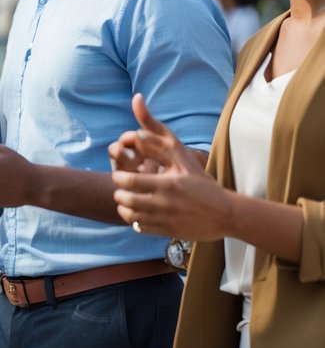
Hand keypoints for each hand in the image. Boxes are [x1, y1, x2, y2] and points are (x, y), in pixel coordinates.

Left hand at [111, 94, 230, 239]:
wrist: (227, 214)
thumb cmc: (202, 182)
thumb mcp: (183, 157)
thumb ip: (157, 136)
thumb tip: (135, 116)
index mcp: (168, 183)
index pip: (128, 181)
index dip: (119, 178)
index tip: (122, 175)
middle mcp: (166, 203)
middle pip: (125, 199)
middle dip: (119, 193)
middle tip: (122, 189)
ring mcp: (167, 220)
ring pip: (130, 216)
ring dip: (124, 207)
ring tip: (127, 201)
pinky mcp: (168, 232)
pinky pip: (140, 228)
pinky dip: (134, 220)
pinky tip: (139, 212)